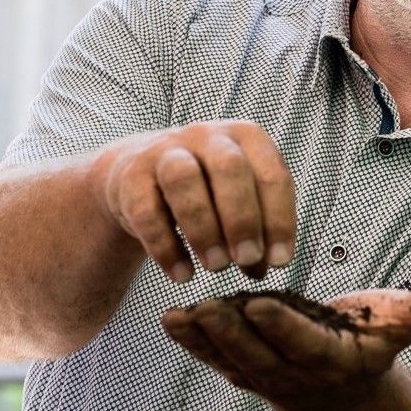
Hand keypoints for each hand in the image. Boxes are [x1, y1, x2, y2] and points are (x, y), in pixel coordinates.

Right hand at [91, 121, 295, 281]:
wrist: (140, 175)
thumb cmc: (207, 188)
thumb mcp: (239, 198)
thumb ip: (257, 229)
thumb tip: (264, 266)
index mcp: (246, 136)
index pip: (271, 174)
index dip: (279, 220)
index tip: (280, 261)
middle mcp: (207, 135)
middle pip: (229, 167)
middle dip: (242, 218)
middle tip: (247, 260)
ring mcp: (165, 150)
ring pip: (184, 179)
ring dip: (204, 228)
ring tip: (216, 267)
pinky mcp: (131, 176)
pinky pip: (147, 211)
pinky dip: (166, 248)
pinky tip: (183, 275)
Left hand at [161, 286, 410, 410]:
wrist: (345, 397)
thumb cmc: (370, 349)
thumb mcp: (401, 326)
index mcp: (334, 358)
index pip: (306, 343)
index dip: (283, 327)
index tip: (260, 303)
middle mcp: (296, 372)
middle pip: (260, 353)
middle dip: (232, 332)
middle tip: (206, 307)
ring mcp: (267, 376)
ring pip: (232, 359)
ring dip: (204, 341)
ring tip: (179, 315)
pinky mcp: (247, 371)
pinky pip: (218, 359)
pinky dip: (193, 345)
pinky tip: (172, 322)